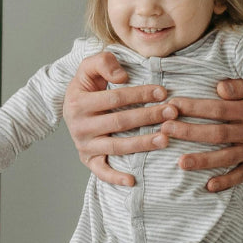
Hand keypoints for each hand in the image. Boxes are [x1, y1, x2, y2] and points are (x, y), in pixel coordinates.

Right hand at [62, 51, 177, 187]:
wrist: (71, 106)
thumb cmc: (88, 86)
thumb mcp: (89, 67)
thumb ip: (103, 61)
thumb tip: (123, 77)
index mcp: (78, 102)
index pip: (115, 97)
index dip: (140, 94)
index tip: (163, 92)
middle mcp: (79, 126)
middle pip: (120, 122)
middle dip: (148, 117)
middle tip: (172, 113)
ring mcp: (84, 145)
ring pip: (117, 147)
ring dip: (142, 144)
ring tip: (165, 139)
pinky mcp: (88, 160)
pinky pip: (102, 172)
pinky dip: (116, 178)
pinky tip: (133, 180)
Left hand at [158, 79, 242, 191]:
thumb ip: (239, 87)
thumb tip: (219, 87)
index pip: (218, 110)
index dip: (194, 107)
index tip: (173, 105)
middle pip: (217, 134)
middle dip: (190, 132)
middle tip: (165, 130)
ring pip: (226, 157)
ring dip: (203, 161)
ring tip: (180, 163)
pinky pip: (242, 175)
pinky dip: (226, 181)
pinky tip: (208, 186)